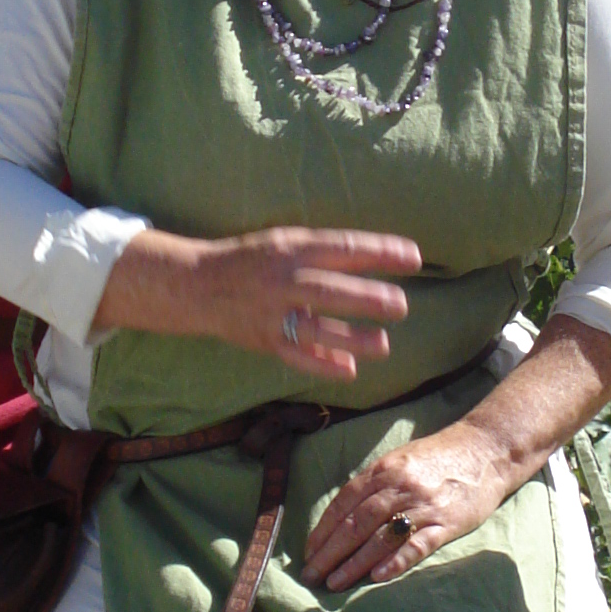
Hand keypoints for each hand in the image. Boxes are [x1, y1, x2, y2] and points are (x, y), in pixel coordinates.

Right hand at [94, 225, 419, 379]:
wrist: (197, 285)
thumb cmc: (254, 259)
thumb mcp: (286, 241)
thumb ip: (326, 252)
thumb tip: (379, 257)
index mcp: (291, 249)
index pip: (342, 248)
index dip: (380, 251)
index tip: (414, 257)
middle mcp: (282, 281)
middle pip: (328, 290)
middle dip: (366, 298)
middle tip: (400, 305)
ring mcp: (271, 314)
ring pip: (314, 329)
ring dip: (350, 338)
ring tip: (383, 344)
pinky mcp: (263, 340)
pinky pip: (295, 356)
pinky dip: (322, 365)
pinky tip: (350, 370)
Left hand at [302, 418, 515, 587]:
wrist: (487, 449)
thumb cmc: (439, 457)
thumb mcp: (400, 460)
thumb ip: (374, 484)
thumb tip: (342, 517)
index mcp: (384, 470)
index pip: (344, 503)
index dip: (323, 530)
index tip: (308, 553)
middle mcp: (400, 486)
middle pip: (356, 523)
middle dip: (330, 552)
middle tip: (311, 575)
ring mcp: (424, 505)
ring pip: (381, 537)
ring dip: (354, 562)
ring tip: (334, 583)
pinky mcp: (448, 522)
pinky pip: (418, 544)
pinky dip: (397, 561)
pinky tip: (377, 577)